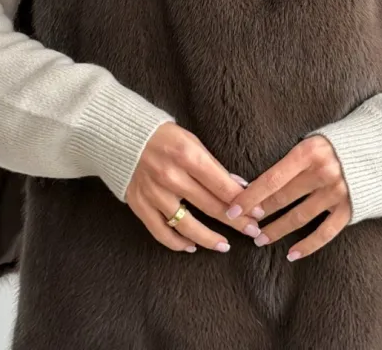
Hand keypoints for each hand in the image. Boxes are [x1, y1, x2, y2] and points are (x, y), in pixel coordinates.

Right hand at [126, 122, 261, 252]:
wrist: (122, 134)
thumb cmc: (164, 136)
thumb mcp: (192, 141)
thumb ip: (213, 166)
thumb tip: (238, 187)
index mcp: (187, 155)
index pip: (222, 185)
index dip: (243, 201)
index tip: (259, 212)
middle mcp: (171, 176)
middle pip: (210, 206)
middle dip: (235, 221)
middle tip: (252, 231)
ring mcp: (153, 193)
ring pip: (186, 225)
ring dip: (209, 239)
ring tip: (225, 245)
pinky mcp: (139, 204)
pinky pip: (161, 232)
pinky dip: (177, 242)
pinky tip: (191, 246)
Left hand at [224, 135, 351, 261]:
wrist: (381, 149)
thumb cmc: (338, 143)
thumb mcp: (313, 141)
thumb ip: (291, 158)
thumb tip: (256, 179)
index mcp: (309, 152)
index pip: (272, 178)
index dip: (250, 196)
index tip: (232, 209)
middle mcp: (323, 172)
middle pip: (283, 198)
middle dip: (259, 213)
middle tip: (241, 225)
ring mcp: (338, 192)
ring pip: (299, 217)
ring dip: (277, 230)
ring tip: (260, 239)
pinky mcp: (350, 209)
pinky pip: (324, 232)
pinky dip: (307, 245)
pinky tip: (291, 253)